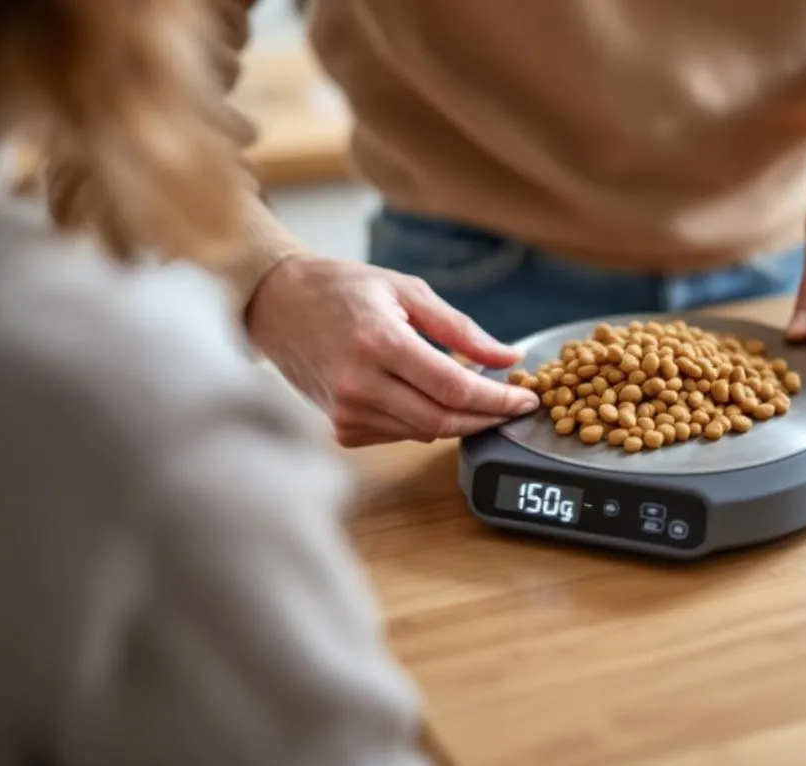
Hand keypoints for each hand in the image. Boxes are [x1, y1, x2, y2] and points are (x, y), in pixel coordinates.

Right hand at [246, 257, 538, 446]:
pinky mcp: (340, 427)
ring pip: (424, 432)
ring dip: (458, 420)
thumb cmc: (343, 290)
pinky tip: (427, 398)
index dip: (497, 401)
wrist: (279, 305)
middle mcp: (360, 382)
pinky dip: (424, 422)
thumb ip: (462, 329)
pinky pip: (399, 434)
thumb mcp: (408, 291)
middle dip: (487, 419)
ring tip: (477, 397)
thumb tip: (509, 358)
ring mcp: (347, 410)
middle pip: (442, 420)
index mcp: (380, 341)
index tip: (526, 400)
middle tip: (513, 407)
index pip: (454, 388)